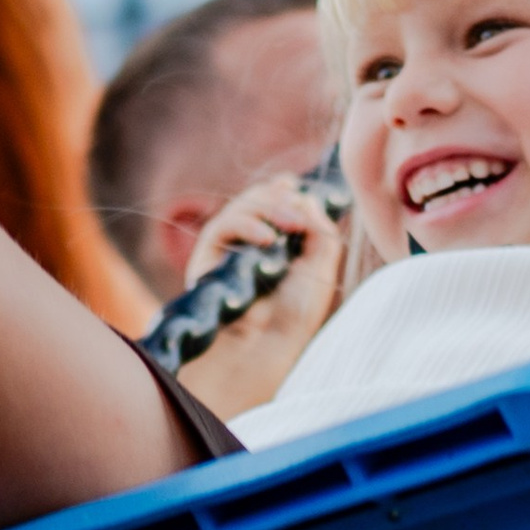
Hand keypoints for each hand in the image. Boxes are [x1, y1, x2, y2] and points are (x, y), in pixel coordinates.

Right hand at [179, 173, 346, 418]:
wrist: (268, 342)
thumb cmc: (296, 311)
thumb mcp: (322, 264)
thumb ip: (319, 226)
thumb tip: (302, 196)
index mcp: (278, 243)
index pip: (274, 201)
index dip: (282, 189)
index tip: (293, 187)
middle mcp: (250, 242)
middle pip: (257, 197)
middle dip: (280, 199)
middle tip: (299, 217)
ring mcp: (227, 247)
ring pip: (240, 205)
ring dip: (268, 208)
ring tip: (290, 227)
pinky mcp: (207, 256)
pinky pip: (223, 225)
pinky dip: (247, 224)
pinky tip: (268, 239)